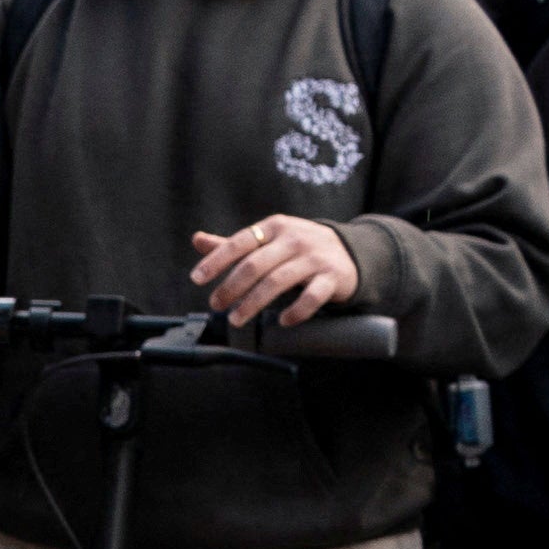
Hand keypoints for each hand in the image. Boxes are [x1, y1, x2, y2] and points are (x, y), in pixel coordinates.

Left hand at [189, 214, 359, 327]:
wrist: (350, 250)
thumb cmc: (299, 248)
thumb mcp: (270, 239)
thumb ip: (235, 244)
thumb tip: (197, 240)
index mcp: (275, 227)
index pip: (240, 242)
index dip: (216, 260)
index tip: (197, 278)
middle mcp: (294, 240)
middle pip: (255, 265)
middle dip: (231, 287)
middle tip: (216, 304)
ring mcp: (315, 258)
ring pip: (278, 281)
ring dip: (254, 303)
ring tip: (237, 318)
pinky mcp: (333, 277)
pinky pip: (312, 296)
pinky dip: (296, 311)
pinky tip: (283, 321)